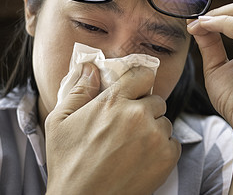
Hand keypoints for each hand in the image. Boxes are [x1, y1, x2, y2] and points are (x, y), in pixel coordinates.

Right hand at [45, 63, 180, 194]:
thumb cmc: (68, 163)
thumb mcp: (59, 122)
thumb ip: (78, 90)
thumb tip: (91, 68)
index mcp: (113, 101)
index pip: (143, 75)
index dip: (140, 80)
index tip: (137, 88)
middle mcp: (138, 115)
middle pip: (156, 100)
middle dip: (145, 109)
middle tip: (129, 125)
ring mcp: (154, 136)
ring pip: (165, 122)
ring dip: (154, 129)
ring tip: (134, 146)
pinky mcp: (166, 158)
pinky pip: (173, 143)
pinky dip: (163, 149)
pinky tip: (143, 159)